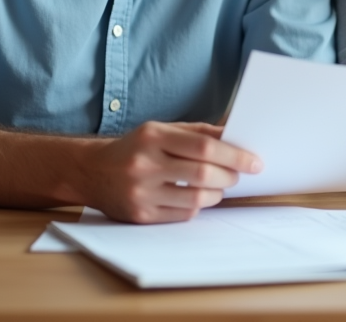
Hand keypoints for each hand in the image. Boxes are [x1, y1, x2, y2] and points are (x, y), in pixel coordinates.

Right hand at [83, 121, 261, 223]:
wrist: (91, 171)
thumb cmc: (135, 148)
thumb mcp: (161, 130)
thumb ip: (197, 133)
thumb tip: (235, 137)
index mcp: (153, 136)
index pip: (204, 147)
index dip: (234, 155)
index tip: (254, 161)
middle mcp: (145, 164)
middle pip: (203, 173)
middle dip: (229, 175)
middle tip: (239, 174)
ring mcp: (141, 192)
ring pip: (196, 198)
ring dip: (217, 193)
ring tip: (219, 186)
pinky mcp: (140, 215)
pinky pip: (183, 214)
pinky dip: (198, 206)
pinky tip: (197, 197)